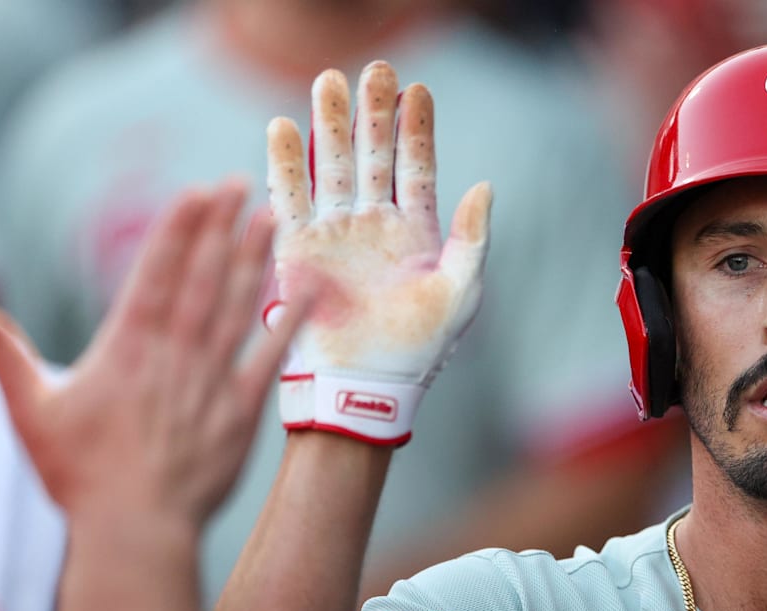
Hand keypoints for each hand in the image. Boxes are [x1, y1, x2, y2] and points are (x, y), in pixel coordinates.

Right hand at [0, 183, 307, 531]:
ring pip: (236, 307)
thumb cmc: (80, 476)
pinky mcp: (242, 411)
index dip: (177, 229)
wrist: (135, 531)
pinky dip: (289, 322)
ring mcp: (211, 381)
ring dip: (253, 259)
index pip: (155, 274)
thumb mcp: (31, 413)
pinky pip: (270, 357)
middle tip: (237, 183)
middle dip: (219, 228)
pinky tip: (307, 290)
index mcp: (127, 349)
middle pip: (201, 278)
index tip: (195, 192)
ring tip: (268, 217)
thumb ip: (4, 357)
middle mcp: (174, 356)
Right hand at [266, 62, 489, 445]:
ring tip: (328, 81)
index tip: (418, 89)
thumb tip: (485, 186)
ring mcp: (335, 235)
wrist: (366, 385)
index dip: (417, 129)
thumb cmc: (420, 348)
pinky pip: (290, 198)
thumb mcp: (461, 291)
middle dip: (373, 112)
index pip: (416, 167)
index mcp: (416, 234)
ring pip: (332, 166)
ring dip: (329, 125)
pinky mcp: (298, 250)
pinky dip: (285, 163)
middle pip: (373, 155)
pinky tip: (281, 126)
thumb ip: (472, 237)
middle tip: (374, 69)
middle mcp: (374, 226)